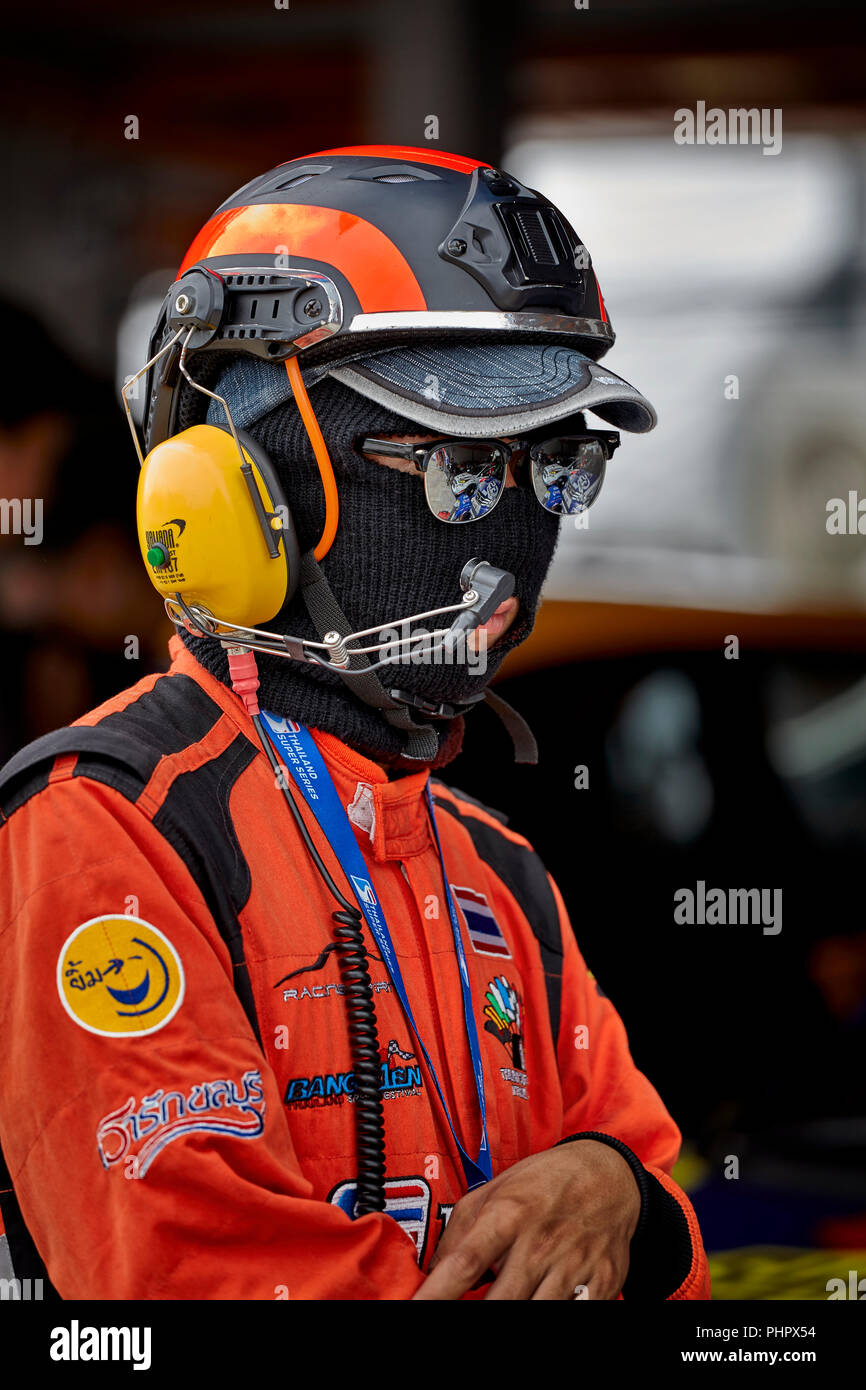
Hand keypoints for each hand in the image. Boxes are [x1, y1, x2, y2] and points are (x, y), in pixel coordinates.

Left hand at [411, 1140, 641, 1300]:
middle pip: (499, 1303)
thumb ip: (458, 1231)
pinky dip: (553, 1310)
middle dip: (476, 1314)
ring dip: (516, 1313)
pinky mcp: (602, 1286)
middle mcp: (541, 1243)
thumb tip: (431, 1274)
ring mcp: (574, 1268)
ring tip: (509, 1296)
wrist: (610, 1176)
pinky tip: (543, 1296)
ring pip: (535, 1315)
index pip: (465, 1263)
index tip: (416, 1308)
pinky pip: (573, 1316)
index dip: (436, 1293)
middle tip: (463, 1311)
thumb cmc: (545, 1182)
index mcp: (509, 1214)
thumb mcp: (494, 1190)